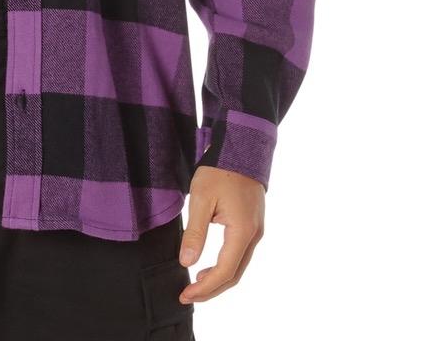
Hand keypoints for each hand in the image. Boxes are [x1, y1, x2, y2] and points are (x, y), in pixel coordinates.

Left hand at [178, 166, 265, 303]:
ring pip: (239, 266)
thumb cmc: (220, 170)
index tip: (186, 294)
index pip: (224, 272)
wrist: (241, 148)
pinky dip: (226, 266)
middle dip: (211, 289)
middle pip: (234, 275)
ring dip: (219, 279)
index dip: (205, 288)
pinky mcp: (253, 225)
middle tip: (188, 295)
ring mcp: (256, 231)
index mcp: (242, 231)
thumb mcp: (201, 198)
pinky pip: (240, 254)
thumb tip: (186, 262)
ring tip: (196, 283)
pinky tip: (209, 265)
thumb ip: (195, 232)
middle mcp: (254, 235)